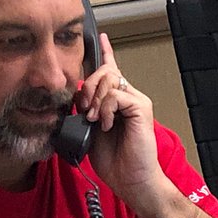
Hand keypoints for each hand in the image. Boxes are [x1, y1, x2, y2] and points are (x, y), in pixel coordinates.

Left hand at [75, 34, 163, 205]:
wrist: (130, 179)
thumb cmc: (114, 161)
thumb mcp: (90, 131)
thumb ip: (85, 111)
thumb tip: (76, 99)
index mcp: (118, 101)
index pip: (111, 70)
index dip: (105, 53)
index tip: (101, 37)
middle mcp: (129, 97)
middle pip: (104, 72)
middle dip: (88, 87)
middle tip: (84, 109)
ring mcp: (137, 101)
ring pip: (109, 80)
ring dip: (94, 100)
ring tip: (94, 120)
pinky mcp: (141, 108)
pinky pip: (116, 95)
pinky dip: (105, 109)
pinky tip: (105, 124)